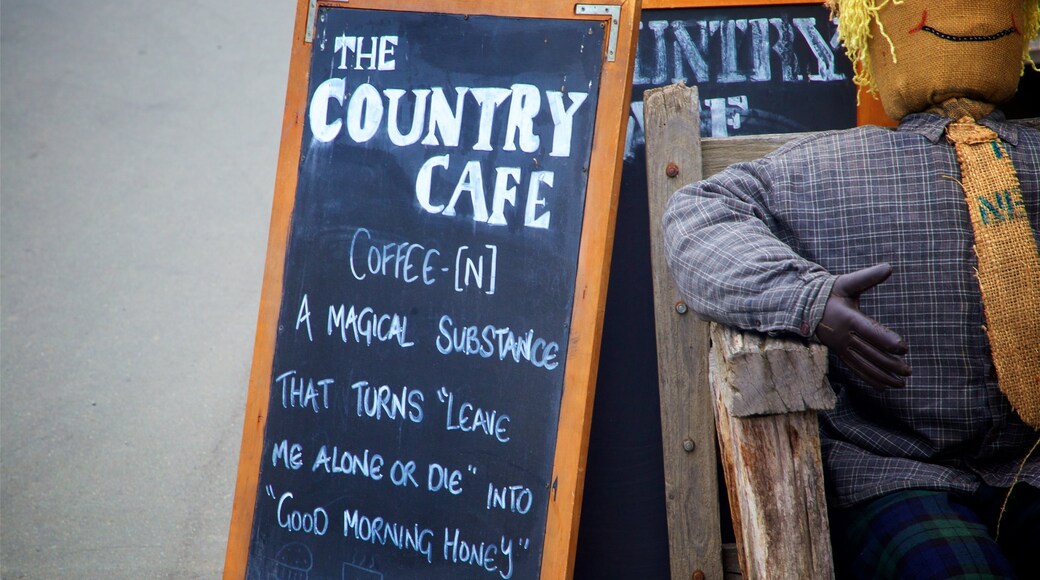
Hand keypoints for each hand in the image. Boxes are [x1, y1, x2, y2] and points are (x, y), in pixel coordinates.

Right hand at [815, 263, 910, 388]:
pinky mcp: (840, 353)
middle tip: (909, 370)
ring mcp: (841, 347)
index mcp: (848, 318)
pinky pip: (856, 369)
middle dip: (890, 363)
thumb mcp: (847, 282)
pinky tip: (884, 387)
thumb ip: (868, 277)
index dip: (887, 340)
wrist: (804, 307)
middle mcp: (844, 336)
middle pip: (870, 353)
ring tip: (901, 383)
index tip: (904, 348)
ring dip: (883, 376)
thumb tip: (889, 266)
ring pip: (864, 365)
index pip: (870, 331)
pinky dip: (870, 379)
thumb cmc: (830, 293)